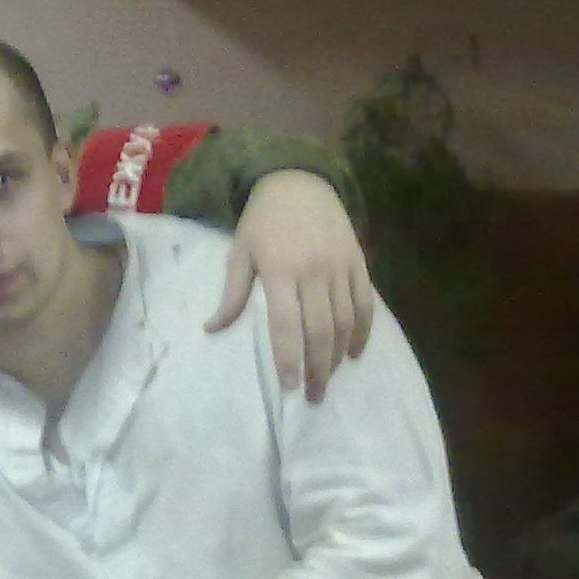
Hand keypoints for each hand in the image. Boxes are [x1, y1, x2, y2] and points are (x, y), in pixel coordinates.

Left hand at [206, 169, 374, 401]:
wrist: (299, 182)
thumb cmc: (261, 221)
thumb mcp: (239, 253)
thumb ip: (232, 294)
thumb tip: (212, 329)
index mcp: (280, 270)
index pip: (285, 325)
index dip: (288, 358)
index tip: (289, 387)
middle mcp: (314, 271)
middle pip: (320, 330)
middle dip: (318, 368)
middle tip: (313, 396)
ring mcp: (340, 267)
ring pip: (345, 321)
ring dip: (338, 355)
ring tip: (329, 380)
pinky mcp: (359, 263)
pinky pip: (365, 304)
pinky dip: (362, 331)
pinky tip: (354, 353)